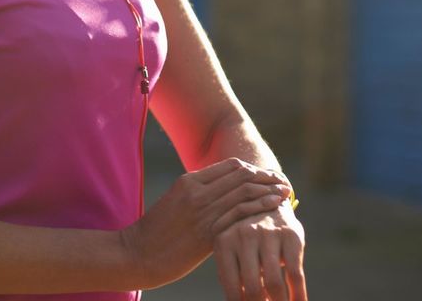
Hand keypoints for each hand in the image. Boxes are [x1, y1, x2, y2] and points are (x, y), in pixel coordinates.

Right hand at [119, 157, 293, 288]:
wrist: (137, 254)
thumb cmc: (156, 232)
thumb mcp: (175, 202)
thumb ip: (199, 194)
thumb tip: (223, 192)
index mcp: (189, 181)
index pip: (231, 167)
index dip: (254, 170)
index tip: (268, 176)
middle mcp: (198, 192)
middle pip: (242, 177)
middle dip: (266, 178)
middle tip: (283, 183)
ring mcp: (203, 212)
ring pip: (244, 194)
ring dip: (268, 192)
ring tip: (284, 195)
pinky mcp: (208, 234)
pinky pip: (240, 216)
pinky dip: (259, 210)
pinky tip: (272, 212)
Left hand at [213, 199, 306, 300]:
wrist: (269, 199)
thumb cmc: (246, 235)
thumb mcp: (232, 248)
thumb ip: (231, 274)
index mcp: (224, 241)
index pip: (232, 287)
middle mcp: (244, 235)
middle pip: (253, 288)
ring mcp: (268, 233)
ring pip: (274, 283)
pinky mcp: (291, 235)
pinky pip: (295, 274)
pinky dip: (299, 295)